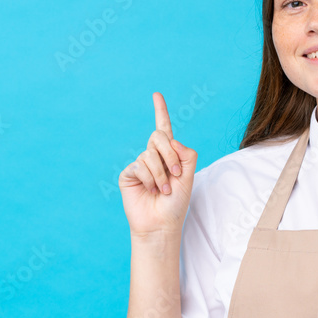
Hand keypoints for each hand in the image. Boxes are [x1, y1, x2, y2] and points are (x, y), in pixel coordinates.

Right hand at [119, 91, 197, 235]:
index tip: (156, 94)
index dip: (160, 111)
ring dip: (161, 174)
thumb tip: (170, 139)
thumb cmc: (176, 203)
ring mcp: (139, 164)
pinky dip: (150, 179)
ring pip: (150, 154)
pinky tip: (151, 191)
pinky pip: (139, 166)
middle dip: (169, 154)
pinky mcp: (128, 174)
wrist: (161, 223)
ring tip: (162, 190)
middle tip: (175, 174)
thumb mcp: (188, 176)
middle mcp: (153, 156)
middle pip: (159, 136)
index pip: (164, 129)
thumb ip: (186, 154)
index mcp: (169, 154)